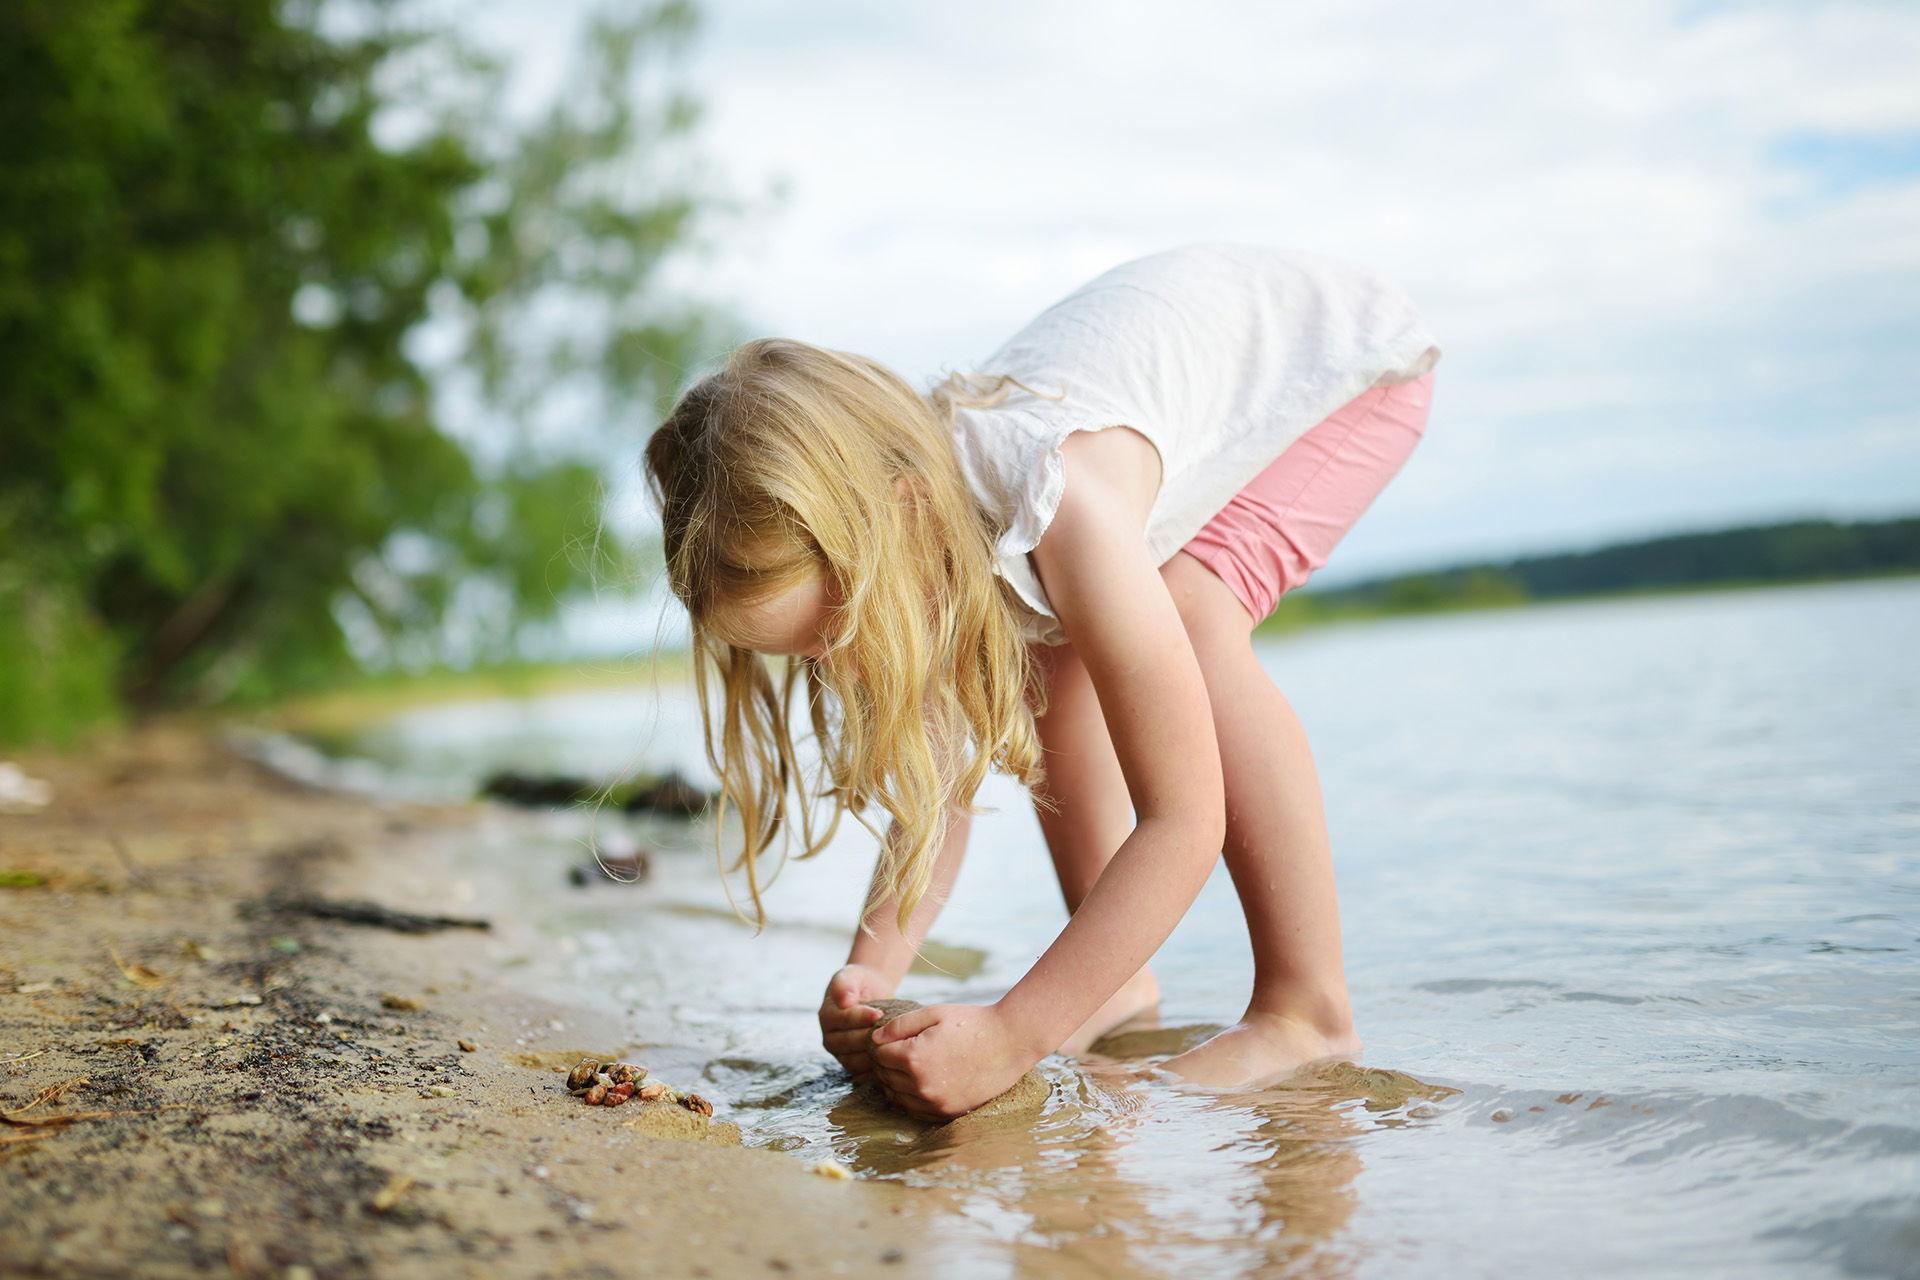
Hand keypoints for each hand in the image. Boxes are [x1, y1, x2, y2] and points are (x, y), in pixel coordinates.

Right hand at [818, 964, 890, 1081]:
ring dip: (874, 1054)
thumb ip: (844, 984)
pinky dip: (876, 1069)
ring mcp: (841, 1055)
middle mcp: (830, 1039)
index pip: (843, 1020)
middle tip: (890, 1031)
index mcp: (827, 1017)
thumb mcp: (851, 975)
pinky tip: (892, 1058)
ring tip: (893, 1045)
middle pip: (849, 1043)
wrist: (870, 993)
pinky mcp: (854, 1065)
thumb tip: (844, 1000)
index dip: (861, 1018)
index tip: (879, 1013)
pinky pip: (863, 1073)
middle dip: (870, 1036)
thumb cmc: (860, 982)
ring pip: (855, 1061)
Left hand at [869, 1002, 1040, 1119]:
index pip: (879, 1055)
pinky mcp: (947, 1112)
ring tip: (907, 1064)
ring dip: (895, 1081)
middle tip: (897, 1049)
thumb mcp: (934, 1013)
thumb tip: (875, 1038)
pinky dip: (910, 1097)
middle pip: (885, 1076)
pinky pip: (915, 1109)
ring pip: (896, 1096)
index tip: (891, 1037)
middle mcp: (921, 1085)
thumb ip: (900, 1025)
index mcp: (914, 1058)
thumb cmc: (972, 1022)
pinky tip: (919, 1081)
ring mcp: (935, 1102)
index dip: (881, 1043)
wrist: (1010, 1042)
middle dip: (886, 1062)